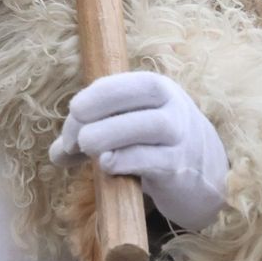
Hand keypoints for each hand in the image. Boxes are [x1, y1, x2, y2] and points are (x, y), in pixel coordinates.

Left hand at [49, 71, 228, 231]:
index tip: (70, 127)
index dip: (87, 101)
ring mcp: (180, 137)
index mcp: (155, 88)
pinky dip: (124, 160)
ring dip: (106, 136)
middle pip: (131, 96)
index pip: (116, 83)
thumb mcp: (129, 130)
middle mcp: (172, 106)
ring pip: (143, 126)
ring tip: (86, 149)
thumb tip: (56, 154)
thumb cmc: (157, 146)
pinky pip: (151, 159)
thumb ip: (92, 134)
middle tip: (73, 141)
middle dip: (93, 114)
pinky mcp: (179, 169)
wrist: (205, 177)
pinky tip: (107, 166)